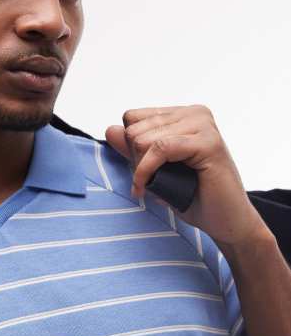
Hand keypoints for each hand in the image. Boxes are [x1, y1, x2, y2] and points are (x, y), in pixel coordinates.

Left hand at [105, 104, 267, 247]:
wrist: (225, 221)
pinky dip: (146, 171)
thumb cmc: (194, 197)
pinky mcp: (208, 142)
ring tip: (156, 185)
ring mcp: (203, 125)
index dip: (130, 147)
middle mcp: (194, 114)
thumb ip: (133, 150)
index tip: (142, 171)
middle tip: (153, 181)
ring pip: (144, 139)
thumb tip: (110, 130)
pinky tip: (146, 188)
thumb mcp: (155, 170)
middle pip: (134, 128)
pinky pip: (160, 149)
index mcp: (183, 115)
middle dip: (135, 160)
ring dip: (141, 168)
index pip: (132, 118)